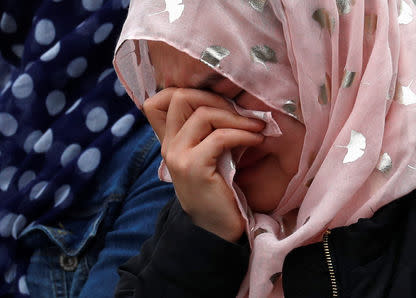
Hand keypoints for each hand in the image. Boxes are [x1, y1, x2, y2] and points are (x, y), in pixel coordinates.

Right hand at [143, 88, 264, 241]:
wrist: (215, 229)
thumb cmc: (217, 189)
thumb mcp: (207, 155)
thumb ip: (206, 132)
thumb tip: (227, 101)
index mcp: (169, 141)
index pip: (158, 101)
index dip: (186, 91)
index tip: (217, 102)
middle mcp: (168, 145)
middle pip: (180, 97)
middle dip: (217, 99)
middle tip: (243, 113)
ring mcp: (178, 156)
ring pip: (203, 114)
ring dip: (236, 117)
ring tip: (256, 128)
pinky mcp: (193, 168)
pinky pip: (219, 137)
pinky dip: (243, 135)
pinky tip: (257, 141)